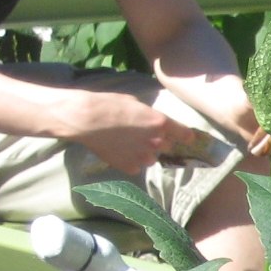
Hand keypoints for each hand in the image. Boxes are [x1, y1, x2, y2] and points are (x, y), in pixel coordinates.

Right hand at [62, 90, 208, 174]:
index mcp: (161, 123)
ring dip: (144, 152)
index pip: (184, 134)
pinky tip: (117, 150)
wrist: (84, 119)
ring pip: (151, 157)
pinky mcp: (131, 167)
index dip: (185, 135)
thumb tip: (151, 120)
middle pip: (167, 145)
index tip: (186, 137)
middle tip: (141, 134)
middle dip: (158, 141)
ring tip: (125, 143)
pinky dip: (130, 160)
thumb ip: (148, 115)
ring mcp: (144, 157)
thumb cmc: (107, 104)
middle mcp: (157, 142)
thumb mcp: (133, 103)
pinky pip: (136, 165)